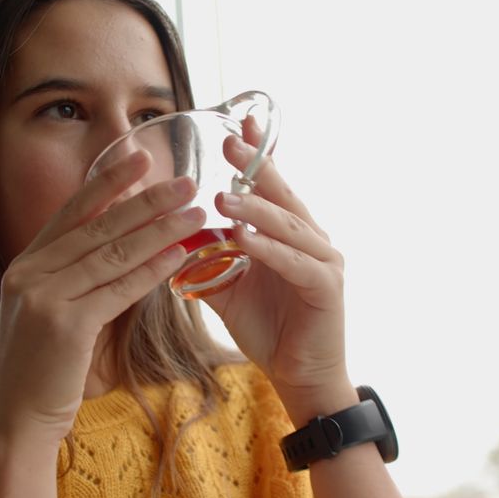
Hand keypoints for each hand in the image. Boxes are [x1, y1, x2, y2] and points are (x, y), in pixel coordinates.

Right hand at [0, 151, 203, 441]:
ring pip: (112, 253)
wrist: (15, 422)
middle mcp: (30, 272)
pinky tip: (179, 256)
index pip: (72, 212)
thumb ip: (89, 283)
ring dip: (159, 230)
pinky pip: (117, 290)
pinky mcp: (64, 325)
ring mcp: (43, 297)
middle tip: (186, 180)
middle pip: (98, 226)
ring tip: (195, 212)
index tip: (139, 156)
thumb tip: (139, 255)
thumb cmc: (42, 372)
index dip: (107, 182)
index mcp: (26, 265)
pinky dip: (151, 271)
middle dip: (146, 200)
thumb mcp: (58, 315)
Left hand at [202, 122, 352, 410]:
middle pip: (282, 194)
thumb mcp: (227, 290)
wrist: (299, 376)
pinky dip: (269, 250)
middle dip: (256, 166)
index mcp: (288, 234)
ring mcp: (323, 260)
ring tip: (222, 197)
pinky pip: (294, 262)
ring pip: (287, 225)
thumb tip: (171, 240)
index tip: (239, 120)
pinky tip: (244, 240)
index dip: (257, 154)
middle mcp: (310, 239)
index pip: (271, 186)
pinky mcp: (326, 287)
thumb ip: (207, 262)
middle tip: (230, 139)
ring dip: (255, 210)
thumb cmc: (268, 330)